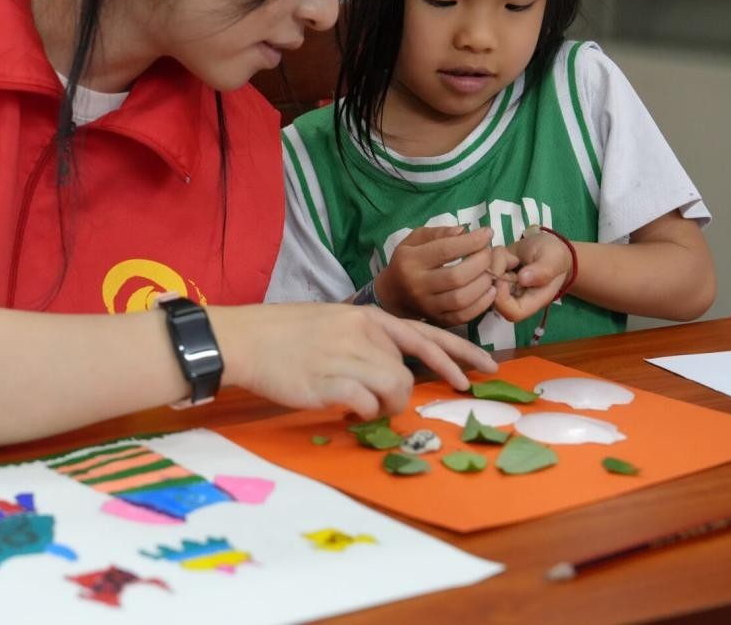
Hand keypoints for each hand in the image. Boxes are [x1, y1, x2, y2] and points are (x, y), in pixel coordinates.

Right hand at [215, 302, 497, 419]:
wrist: (245, 340)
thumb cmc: (284, 333)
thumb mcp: (333, 322)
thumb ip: (366, 341)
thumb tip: (392, 369)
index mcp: (366, 316)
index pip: (425, 334)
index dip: (459, 353)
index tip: (486, 369)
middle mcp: (362, 334)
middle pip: (407, 373)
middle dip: (402, 394)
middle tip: (387, 403)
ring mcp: (347, 358)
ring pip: (393, 391)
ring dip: (383, 407)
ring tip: (359, 406)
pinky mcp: (331, 384)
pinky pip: (367, 406)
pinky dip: (362, 413)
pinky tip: (344, 409)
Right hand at [374, 226, 496, 325]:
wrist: (392, 294)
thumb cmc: (407, 261)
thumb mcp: (415, 239)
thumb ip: (439, 233)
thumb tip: (464, 231)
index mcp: (410, 261)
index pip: (445, 250)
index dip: (471, 241)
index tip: (487, 233)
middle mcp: (417, 285)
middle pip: (456, 276)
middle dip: (481, 262)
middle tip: (489, 253)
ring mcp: (428, 306)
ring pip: (461, 299)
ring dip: (484, 283)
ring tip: (491, 271)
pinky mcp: (438, 320)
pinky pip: (463, 316)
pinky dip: (482, 304)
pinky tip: (489, 290)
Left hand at [492, 227, 571, 321]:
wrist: (547, 249)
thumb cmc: (555, 258)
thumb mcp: (554, 261)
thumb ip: (544, 271)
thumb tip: (523, 279)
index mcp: (530, 303)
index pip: (511, 313)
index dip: (503, 298)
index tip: (505, 278)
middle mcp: (510, 298)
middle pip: (490, 295)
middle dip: (497, 272)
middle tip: (513, 260)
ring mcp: (498, 286)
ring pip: (484, 277)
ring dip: (497, 261)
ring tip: (515, 257)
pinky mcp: (491, 272)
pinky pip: (482, 264)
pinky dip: (493, 255)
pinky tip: (507, 255)